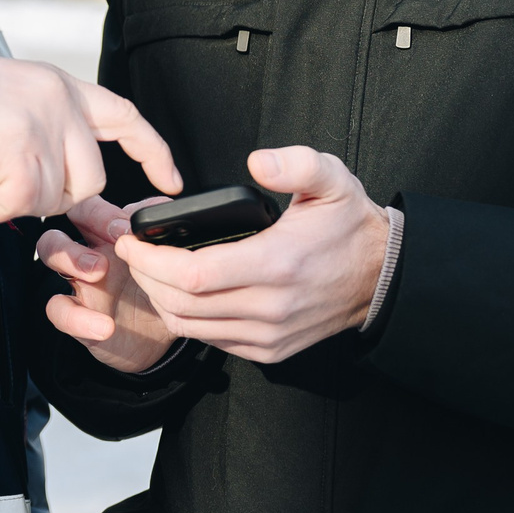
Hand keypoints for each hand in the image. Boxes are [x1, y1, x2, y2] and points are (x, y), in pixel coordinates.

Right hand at [0, 57, 181, 223]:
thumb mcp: (15, 93)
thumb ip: (46, 127)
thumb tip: (59, 179)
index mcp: (62, 89)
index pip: (125, 118)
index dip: (152, 152)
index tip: (170, 181)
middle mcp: (61, 107)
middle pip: (90, 179)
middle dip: (54, 193)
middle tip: (10, 177)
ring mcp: (45, 134)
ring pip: (52, 199)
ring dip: (16, 198)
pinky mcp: (24, 161)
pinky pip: (17, 209)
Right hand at [38, 196, 174, 373]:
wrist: (161, 339)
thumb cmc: (161, 292)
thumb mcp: (169, 261)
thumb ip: (163, 233)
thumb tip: (162, 210)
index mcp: (109, 235)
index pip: (90, 206)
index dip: (103, 211)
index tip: (129, 227)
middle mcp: (89, 252)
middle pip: (69, 212)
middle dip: (86, 222)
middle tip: (116, 237)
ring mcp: (79, 283)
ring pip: (51, 252)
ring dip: (71, 256)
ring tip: (98, 271)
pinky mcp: (76, 316)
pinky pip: (59, 311)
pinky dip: (78, 319)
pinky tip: (105, 326)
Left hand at [112, 145, 387, 365]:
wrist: (382, 275)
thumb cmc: (349, 225)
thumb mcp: (331, 178)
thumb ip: (295, 164)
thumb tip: (257, 162)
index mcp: (277, 264)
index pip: (192, 273)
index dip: (151, 260)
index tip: (131, 240)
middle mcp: (270, 307)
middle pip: (181, 305)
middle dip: (146, 278)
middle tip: (133, 252)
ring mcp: (269, 334)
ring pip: (190, 328)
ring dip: (160, 300)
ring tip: (150, 271)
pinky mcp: (270, 350)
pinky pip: (212, 340)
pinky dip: (187, 319)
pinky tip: (182, 293)